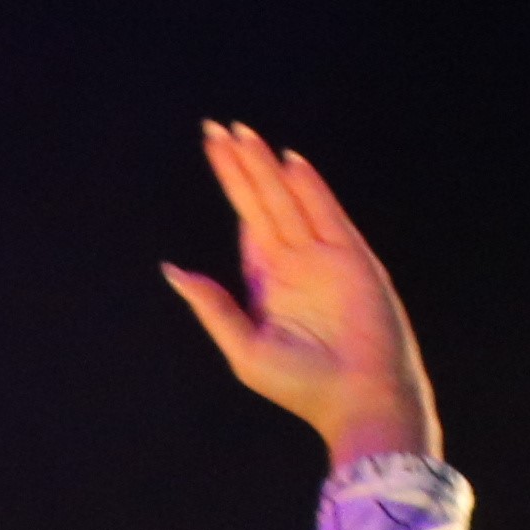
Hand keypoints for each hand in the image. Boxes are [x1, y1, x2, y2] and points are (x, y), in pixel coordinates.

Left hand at [160, 122, 437, 463]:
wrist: (357, 403)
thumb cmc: (303, 386)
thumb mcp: (244, 347)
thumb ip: (213, 305)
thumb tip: (173, 270)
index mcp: (270, 280)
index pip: (248, 218)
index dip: (231, 183)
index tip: (213, 148)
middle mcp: (297, 263)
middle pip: (263, 201)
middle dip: (242, 165)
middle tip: (218, 127)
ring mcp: (326, 259)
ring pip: (290, 201)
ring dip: (267, 168)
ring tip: (244, 133)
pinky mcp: (353, 263)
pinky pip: (328, 216)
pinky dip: (311, 189)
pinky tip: (290, 162)